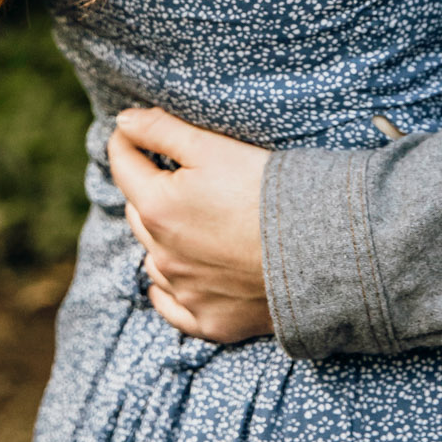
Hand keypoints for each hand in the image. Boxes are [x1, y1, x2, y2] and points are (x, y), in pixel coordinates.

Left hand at [108, 106, 272, 342]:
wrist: (318, 249)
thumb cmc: (266, 190)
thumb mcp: (212, 147)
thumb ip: (161, 130)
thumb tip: (123, 120)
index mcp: (157, 208)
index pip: (124, 166)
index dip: (127, 141)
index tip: (134, 130)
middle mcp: (163, 255)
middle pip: (139, 213)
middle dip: (149, 189)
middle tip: (172, 174)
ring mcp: (186, 292)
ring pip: (155, 259)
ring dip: (162, 240)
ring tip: (189, 223)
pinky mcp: (211, 321)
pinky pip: (175, 308)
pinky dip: (173, 292)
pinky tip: (180, 280)